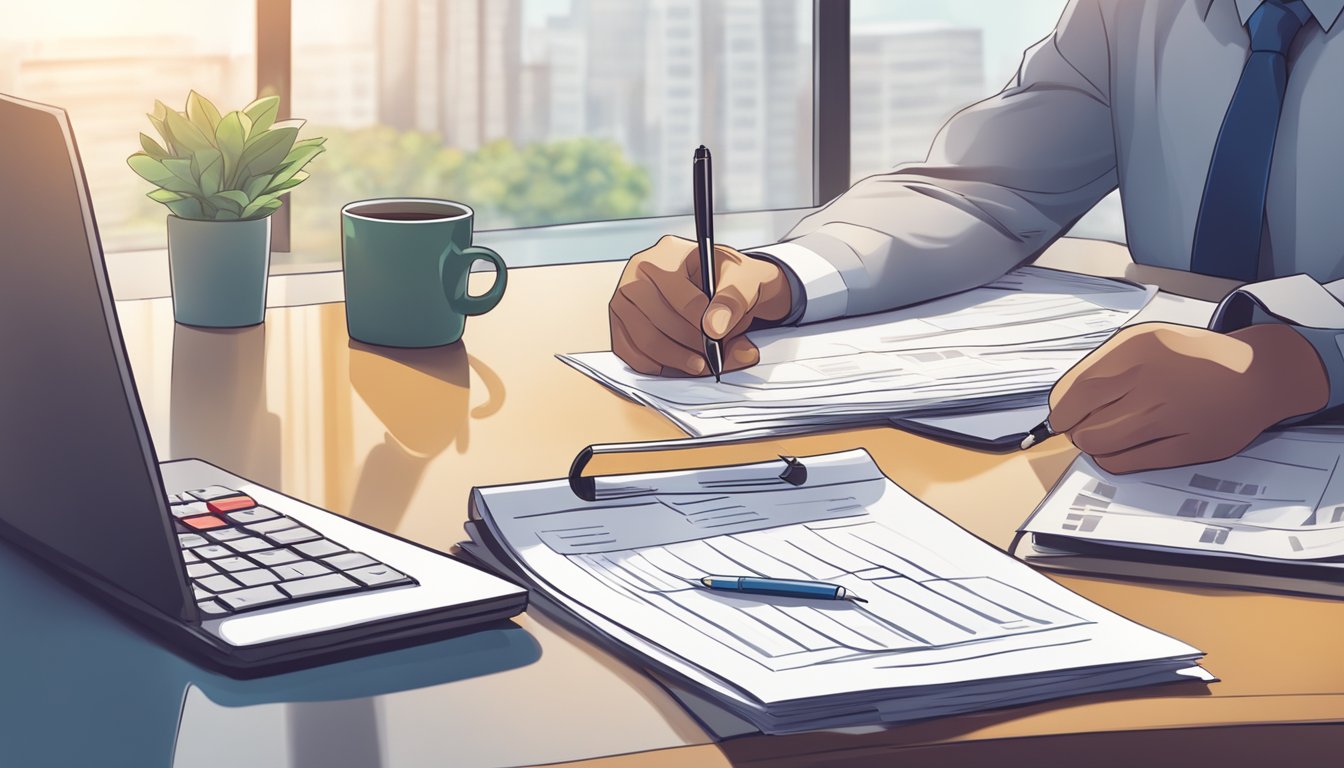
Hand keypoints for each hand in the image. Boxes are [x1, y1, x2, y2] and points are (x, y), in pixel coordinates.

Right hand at [608, 235, 792, 375]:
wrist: (718, 285)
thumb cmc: (726, 281)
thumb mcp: (742, 280)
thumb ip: (732, 300)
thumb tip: (714, 326)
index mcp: (667, 253)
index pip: (679, 294)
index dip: (701, 322)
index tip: (717, 339)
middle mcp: (638, 272)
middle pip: (658, 319)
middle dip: (690, 344)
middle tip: (713, 357)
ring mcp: (624, 298)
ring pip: (645, 340)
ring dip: (676, 359)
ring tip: (700, 363)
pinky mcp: (619, 323)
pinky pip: (632, 354)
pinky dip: (657, 365)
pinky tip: (678, 363)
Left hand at [1048, 322, 1327, 473]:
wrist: (1257, 374)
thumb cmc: (1196, 360)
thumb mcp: (1149, 342)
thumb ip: (1108, 364)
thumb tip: (1065, 398)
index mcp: (1138, 351)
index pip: (1077, 391)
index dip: (1062, 410)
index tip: (1060, 417)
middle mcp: (1151, 383)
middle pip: (1084, 420)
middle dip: (1074, 429)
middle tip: (1079, 430)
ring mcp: (1169, 417)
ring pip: (1101, 442)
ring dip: (1091, 445)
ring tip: (1098, 439)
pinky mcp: (1186, 448)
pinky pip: (1128, 462)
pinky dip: (1110, 461)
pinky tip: (1113, 453)